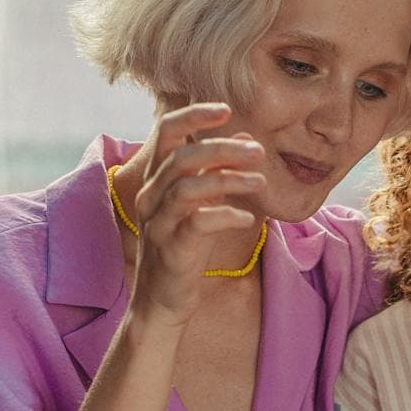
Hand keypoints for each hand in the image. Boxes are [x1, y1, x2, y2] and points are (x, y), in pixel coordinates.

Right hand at [125, 102, 266, 325]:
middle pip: (181, 158)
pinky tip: (247, 217)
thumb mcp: (202, 204)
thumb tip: (245, 138)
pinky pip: (197, 223)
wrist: (163, 302)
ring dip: (228, 179)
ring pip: (187, 188)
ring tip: (260, 180)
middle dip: (222, 149)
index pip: (166, 132)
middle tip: (259, 151)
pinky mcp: (170, 250)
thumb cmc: (184, 248)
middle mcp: (151, 197)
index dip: (194, 116)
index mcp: (156, 181)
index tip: (226, 108)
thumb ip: (218, 170)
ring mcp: (157, 224)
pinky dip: (226, 215)